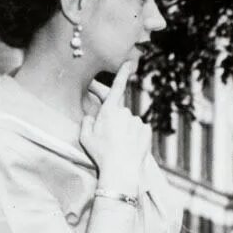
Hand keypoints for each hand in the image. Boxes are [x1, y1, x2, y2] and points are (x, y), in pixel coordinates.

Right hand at [80, 67, 150, 194]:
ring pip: (131, 123)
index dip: (122, 73)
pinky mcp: (147, 131)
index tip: (129, 62)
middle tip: (111, 139)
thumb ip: (87, 123)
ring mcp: (137, 121)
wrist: (121, 170)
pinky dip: (137, 137)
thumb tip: (91, 117)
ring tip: (121, 146)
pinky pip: (141, 131)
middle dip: (117, 122)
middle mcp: (124, 112)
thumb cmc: (101, 154)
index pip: (116, 87)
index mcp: (108, 111)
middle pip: (120, 112)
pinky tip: (131, 147)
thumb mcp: (85, 138)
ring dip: (127, 131)